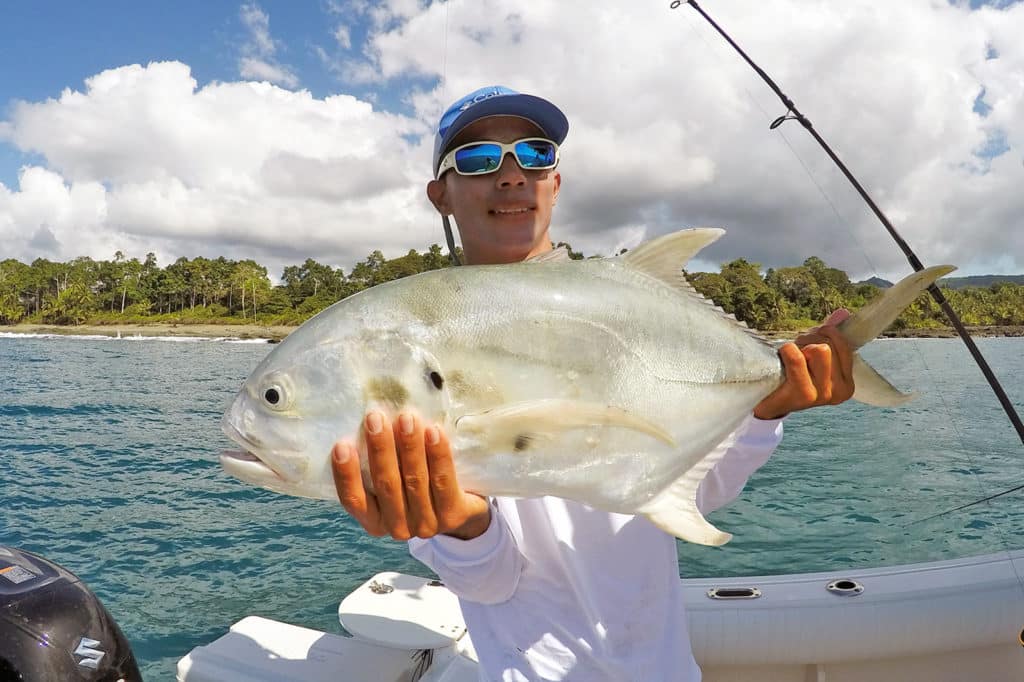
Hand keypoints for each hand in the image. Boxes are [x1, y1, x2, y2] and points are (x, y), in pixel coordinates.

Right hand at [331, 411, 490, 540]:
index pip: (354, 500)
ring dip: (409, 446)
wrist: (464, 508)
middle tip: (375, 418)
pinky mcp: (453, 515)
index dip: (346, 475)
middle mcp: (398, 528)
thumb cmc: (415, 485)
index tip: (341, 445)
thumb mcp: (392, 482)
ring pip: (415, 480)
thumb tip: (365, 425)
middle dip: (380, 449)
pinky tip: (433, 431)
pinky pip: (443, 481)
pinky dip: (437, 454)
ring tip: (406, 418)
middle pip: (386, 485)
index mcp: (374, 522)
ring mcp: (426, 524)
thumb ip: (377, 465)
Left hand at [753, 309, 854, 419]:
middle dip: (808, 340)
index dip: (822, 334)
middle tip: (795, 352)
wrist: (765, 404)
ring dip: (799, 347)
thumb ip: (829, 336)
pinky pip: (797, 358)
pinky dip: (787, 352)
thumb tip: (843, 313)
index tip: (808, 343)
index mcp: (847, 383)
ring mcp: (823, 395)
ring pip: (818, 349)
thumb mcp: (812, 357)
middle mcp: (840, 391)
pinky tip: (781, 363)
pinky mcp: (804, 394)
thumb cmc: (790, 378)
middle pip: (828, 344)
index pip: (842, 342)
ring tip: (789, 359)